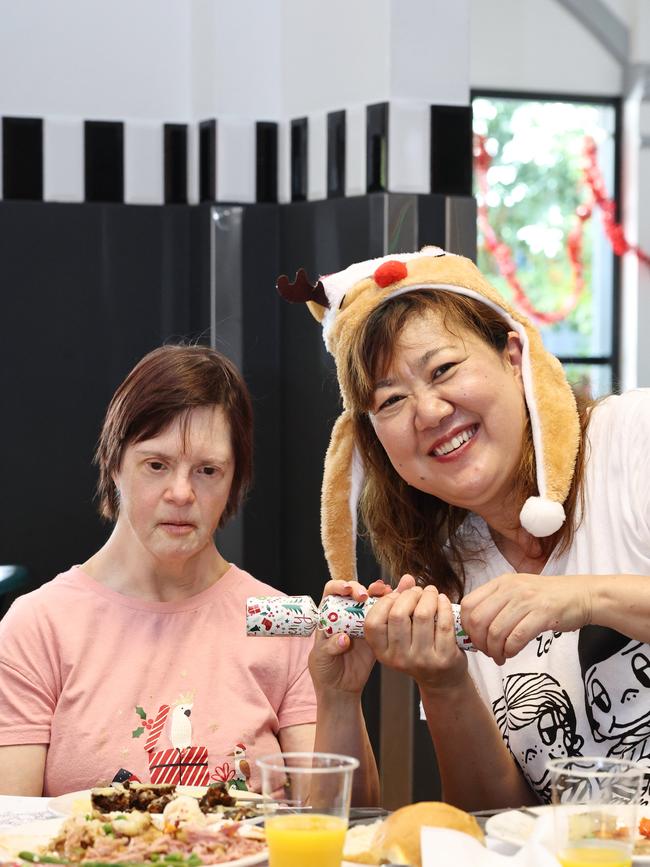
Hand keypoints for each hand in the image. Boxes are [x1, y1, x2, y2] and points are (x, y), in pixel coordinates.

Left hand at [308, 579, 391, 697]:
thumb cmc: (324, 670)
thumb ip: (330, 647)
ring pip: (371, 601)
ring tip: (387, 592)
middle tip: (365, 595)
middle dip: (361, 588)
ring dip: (379, 593)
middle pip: (354, 592)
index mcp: (329, 616)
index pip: (332, 592)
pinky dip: (391, 607)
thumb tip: (343, 638)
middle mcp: (345, 614)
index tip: (347, 590)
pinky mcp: (376, 633)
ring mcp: (361, 622)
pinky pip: (384, 617)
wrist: (341, 689)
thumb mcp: (321, 658)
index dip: (339, 586)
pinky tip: (398, 603)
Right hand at [363, 577, 467, 691]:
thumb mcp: (401, 633)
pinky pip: (443, 622)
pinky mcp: (444, 658)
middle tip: (418, 591)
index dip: (386, 601)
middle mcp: (399, 658)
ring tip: (431, 592)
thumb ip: (399, 604)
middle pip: (398, 614)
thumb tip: (408, 578)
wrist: (441, 679)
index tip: (398, 594)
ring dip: (428, 596)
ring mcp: (422, 660)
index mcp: (382, 652)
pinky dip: (444, 605)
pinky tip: (443, 601)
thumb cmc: (418, 649)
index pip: (373, 621)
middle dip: (410, 594)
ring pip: (422, 615)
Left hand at [461, 573, 592, 663]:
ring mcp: (526, 600)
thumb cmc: (547, 598)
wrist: (582, 595)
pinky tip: (512, 654)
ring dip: (494, 651)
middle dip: (479, 642)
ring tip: (500, 657)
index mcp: (500, 583)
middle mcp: (510, 589)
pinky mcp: (543, 614)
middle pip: (478, 620)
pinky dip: (510, 650)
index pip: (468, 604)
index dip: (466, 626)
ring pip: (496, 632)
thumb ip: (496, 604)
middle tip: (487, 652)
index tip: (474, 639)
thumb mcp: (517, 591)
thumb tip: (474, 627)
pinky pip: (516, 638)